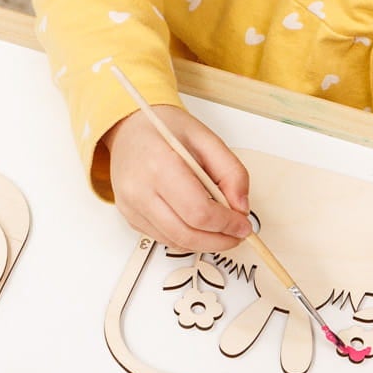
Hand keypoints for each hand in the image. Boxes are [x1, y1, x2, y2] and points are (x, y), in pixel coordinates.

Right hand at [103, 107, 251, 253]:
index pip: (198, 211)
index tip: (243, 225)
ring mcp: (131, 206)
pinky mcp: (130, 217)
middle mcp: (139, 190)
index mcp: (159, 165)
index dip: (226, 224)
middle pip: (186, 234)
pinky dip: (187, 238)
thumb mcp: (206, 138)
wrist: (128, 130)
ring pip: (175, 242)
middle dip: (219, 240)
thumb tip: (240, 207)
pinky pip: (164, 239)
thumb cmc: (163, 129)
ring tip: (222, 231)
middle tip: (237, 234)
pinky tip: (199, 226)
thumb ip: (231, 171)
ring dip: (205, 243)